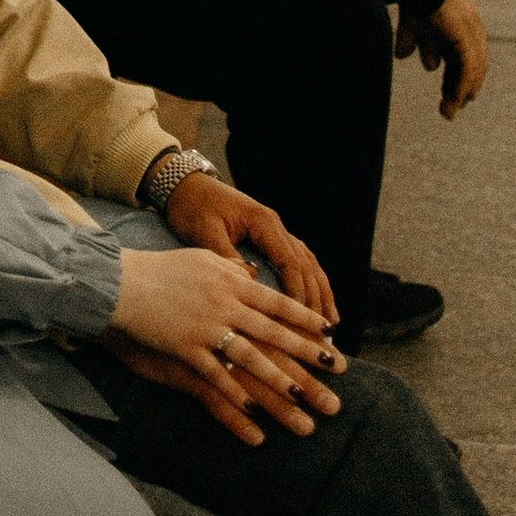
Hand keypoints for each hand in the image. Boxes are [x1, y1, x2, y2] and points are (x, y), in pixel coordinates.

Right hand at [106, 236, 342, 447]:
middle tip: (336, 372)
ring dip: (279, 384)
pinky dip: (235, 397)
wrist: (120, 281)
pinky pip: (216, 378)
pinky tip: (254, 416)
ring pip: (251, 361)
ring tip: (303, 404)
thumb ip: (230, 269)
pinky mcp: (186, 350)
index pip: (278, 303)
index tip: (330, 335)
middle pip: (274, 334)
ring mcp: (206, 329)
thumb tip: (253, 275)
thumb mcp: (201, 259)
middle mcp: (224, 305)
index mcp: (230, 282)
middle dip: (307, 355)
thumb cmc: (162, 268)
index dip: (306, 320)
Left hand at [160, 170, 336, 325]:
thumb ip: (227, 255)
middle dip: (317, 299)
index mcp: (263, 222)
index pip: (291, 262)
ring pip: (308, 262)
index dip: (299, 292)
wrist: (183, 184)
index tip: (302, 320)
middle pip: (306, 265)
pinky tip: (317, 298)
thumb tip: (252, 280)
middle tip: (324, 331)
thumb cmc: (191, 207)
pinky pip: (298, 259)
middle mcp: (275, 225)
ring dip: (321, 291)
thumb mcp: (204, 230)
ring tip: (332, 321)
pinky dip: (311, 280)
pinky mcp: (269, 235)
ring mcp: (274, 229)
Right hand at [396, 0, 487, 118]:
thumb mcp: (414, 22)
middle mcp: (472, 30)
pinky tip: (455, 100)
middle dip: (458, 88)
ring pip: (470, 71)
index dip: (456, 75)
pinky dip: (460, 86)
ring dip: (458, 93)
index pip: (465, 56)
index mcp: (463, 23)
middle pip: (470, 66)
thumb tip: (404, 56)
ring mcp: (472, 34)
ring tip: (448, 112)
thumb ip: (414, 39)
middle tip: (450, 109)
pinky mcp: (466, 39)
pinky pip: (467, 69)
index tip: (448, 93)